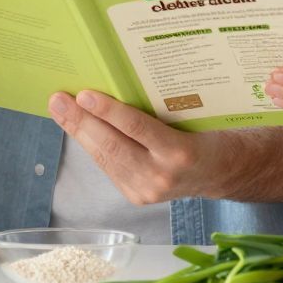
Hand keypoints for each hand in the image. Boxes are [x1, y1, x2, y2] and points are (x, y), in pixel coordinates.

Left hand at [48, 90, 212, 206]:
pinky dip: (92, 146)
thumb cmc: (209, 133)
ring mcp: (148, 190)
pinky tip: (79, 129)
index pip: (138, 128)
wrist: (224, 171)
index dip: (108, 111)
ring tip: (60, 111)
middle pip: (113, 146)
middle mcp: (163, 175)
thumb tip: (115, 85)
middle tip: (58, 99)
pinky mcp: (138, 197)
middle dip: (81, 122)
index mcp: (181, 151)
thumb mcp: (194, 116)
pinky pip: (109, 168)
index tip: (84, 94)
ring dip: (79, 133)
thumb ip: (159, 108)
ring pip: (105, 159)